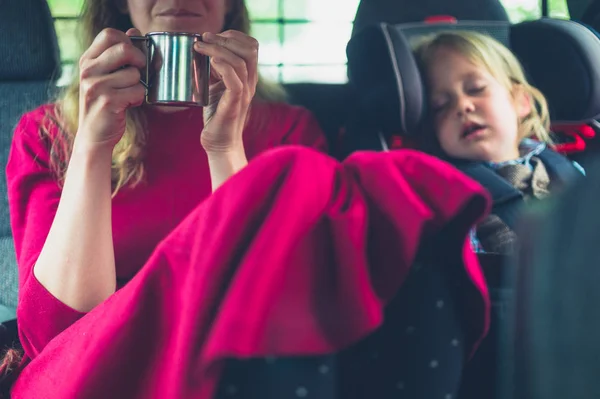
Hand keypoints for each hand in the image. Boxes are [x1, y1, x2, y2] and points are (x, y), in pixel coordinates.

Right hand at [76, 28, 146, 151]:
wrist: (93, 136)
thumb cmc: (104, 104)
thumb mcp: (105, 76)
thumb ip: (117, 55)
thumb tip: (134, 31)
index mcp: (87, 60)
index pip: (109, 34)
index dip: (128, 41)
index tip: (133, 56)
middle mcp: (88, 70)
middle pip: (124, 49)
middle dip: (140, 60)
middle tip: (139, 73)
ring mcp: (96, 85)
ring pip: (134, 73)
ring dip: (139, 85)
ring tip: (128, 95)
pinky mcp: (108, 101)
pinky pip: (138, 91)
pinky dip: (139, 98)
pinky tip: (129, 104)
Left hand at [194, 30, 258, 152]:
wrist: (219, 142)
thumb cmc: (216, 116)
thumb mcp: (215, 86)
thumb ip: (215, 70)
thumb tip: (202, 51)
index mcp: (247, 76)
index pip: (251, 46)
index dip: (233, 35)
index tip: (212, 36)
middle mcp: (250, 82)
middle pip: (250, 49)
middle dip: (225, 38)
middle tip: (204, 38)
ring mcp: (244, 93)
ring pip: (240, 62)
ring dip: (218, 50)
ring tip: (200, 47)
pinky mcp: (235, 104)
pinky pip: (235, 80)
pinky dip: (223, 67)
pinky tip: (211, 63)